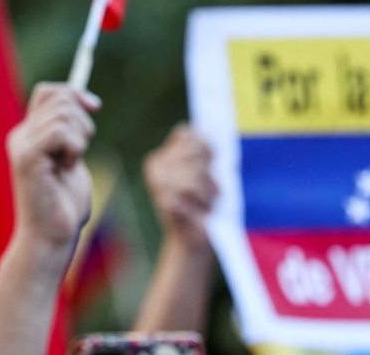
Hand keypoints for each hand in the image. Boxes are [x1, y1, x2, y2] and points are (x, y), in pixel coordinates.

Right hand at [7, 82, 100, 252]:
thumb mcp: (71, 157)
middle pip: (60, 98)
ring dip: (80, 138)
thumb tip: (87, 100)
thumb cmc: (64, 205)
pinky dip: (75, 149)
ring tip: (71, 163)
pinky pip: (61, 132)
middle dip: (83, 119)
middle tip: (80, 149)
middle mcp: (21, 136)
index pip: (48, 92)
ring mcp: (21, 145)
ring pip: (64, 114)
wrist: (51, 238)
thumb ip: (72, 131)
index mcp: (28, 134)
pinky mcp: (27, 158)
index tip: (94, 106)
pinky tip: (66, 169)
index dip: (73, 92)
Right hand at [143, 123, 216, 250]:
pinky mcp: (163, 201)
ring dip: (208, 194)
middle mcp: (156, 164)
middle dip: (208, 176)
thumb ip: (202, 150)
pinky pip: (190, 195)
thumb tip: (200, 129)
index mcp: (165, 154)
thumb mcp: (207, 172)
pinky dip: (199, 207)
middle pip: (194, 155)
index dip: (206, 148)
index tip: (213, 164)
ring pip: (194, 176)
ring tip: (207, 205)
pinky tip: (197, 215)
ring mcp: (157, 182)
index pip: (189, 135)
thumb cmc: (205, 204)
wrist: (195, 241)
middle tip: (212, 194)